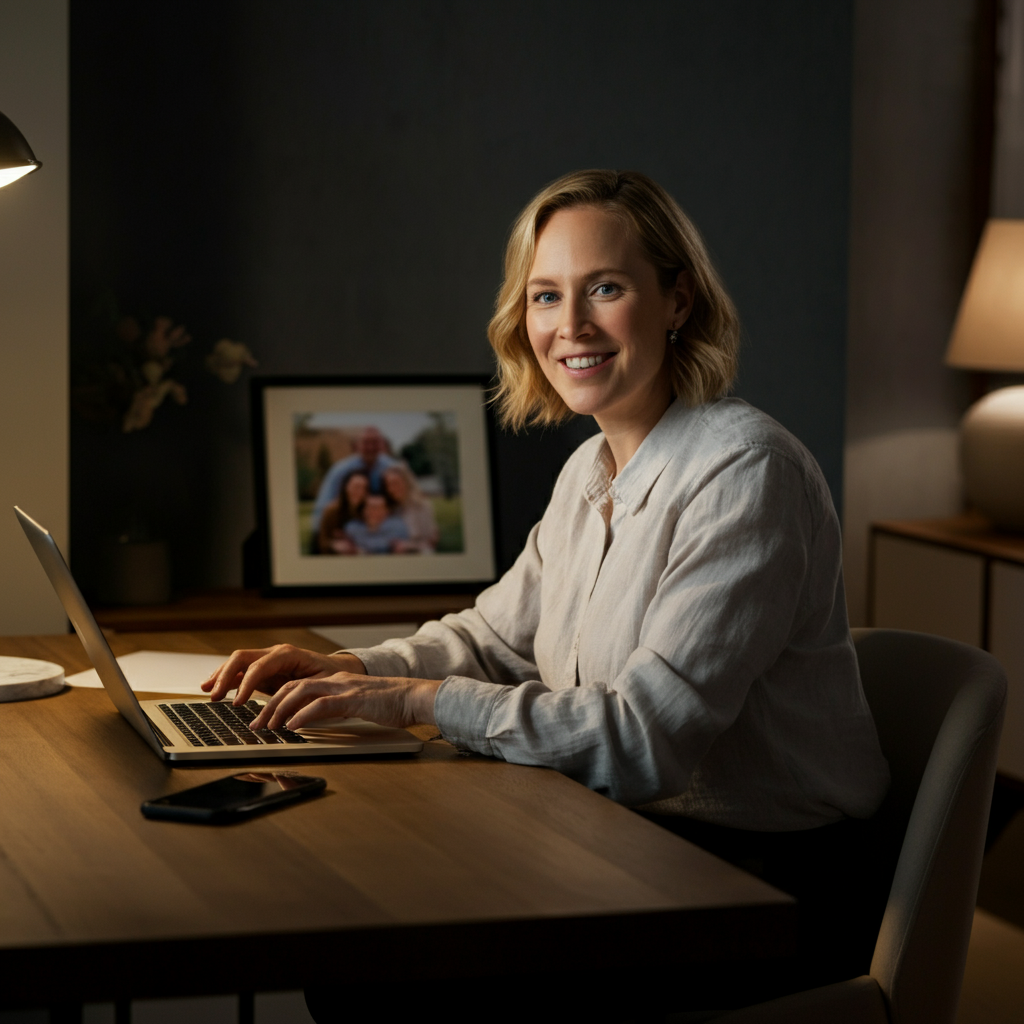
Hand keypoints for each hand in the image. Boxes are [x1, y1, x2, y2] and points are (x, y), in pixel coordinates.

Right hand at [201, 644, 366, 704]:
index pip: (260, 665)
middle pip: (242, 657)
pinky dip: (226, 678)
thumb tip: (288, 711)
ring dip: (220, 675)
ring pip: (238, 662)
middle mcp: (275, 654)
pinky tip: (213, 687)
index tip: (238, 702)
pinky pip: (241, 671)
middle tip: (214, 696)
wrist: (338, 670)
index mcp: (288, 654)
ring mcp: (268, 660)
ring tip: (206, 690)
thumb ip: (305, 695)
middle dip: (225, 675)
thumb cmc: (332, 677)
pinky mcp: (264, 670)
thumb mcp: (323, 686)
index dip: (246, 683)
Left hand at [249, 673, 441, 730]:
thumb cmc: (390, 705)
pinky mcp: (353, 699)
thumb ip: (335, 709)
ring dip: (280, 709)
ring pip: (301, 691)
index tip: (262, 716)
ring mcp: (344, 687)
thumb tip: (312, 723)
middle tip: (255, 725)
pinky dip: (303, 715)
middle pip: (292, 686)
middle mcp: (335, 680)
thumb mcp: (355, 705)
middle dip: (270, 705)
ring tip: (268, 726)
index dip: (275, 699)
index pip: (296, 684)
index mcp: (334, 681)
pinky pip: (322, 704)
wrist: (415, 697)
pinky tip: (293, 726)